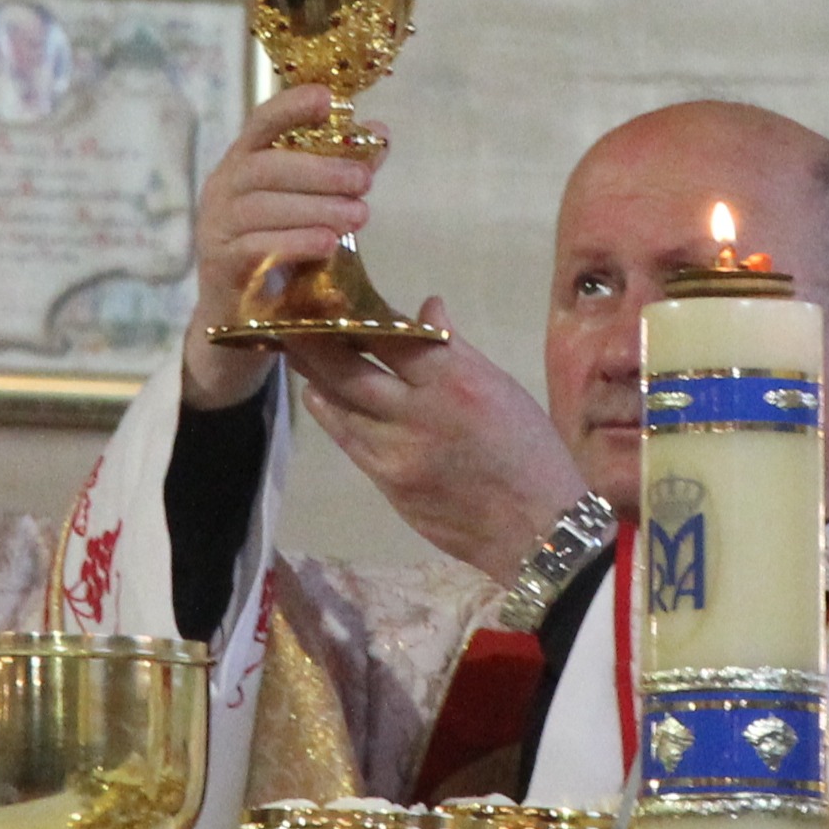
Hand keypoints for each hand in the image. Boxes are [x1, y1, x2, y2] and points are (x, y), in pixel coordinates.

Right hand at [185, 88, 370, 410]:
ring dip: (315, 208)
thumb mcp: (312, 207)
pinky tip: (329, 245)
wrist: (242, 318)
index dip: (291, 107)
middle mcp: (222, 189)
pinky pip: (254, 248)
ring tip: (360, 215)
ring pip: (261, 206)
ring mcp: (215, 228)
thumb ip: (343, 171)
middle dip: (319, 169)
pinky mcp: (219, 267)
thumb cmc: (280, 250)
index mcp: (244, 163)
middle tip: (365, 181)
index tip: (328, 99)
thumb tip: (380, 133)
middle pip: (264, 166)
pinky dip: (294, 243)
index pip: (261, 123)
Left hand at [285, 301, 596, 578]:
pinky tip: (318, 395)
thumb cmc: (530, 452)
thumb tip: (427, 308)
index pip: (394, 335)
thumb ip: (457, 350)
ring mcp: (398, 451)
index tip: (340, 297)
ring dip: (314, 375)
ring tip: (295, 349)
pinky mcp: (388, 483)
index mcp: (457, 381)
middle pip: (350, 369)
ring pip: (340, 405)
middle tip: (292, 318)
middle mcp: (420, 412)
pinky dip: (330, 413)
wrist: (535, 530)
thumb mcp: (503, 388)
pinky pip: (348, 440)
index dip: (361, 314)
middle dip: (316, 341)